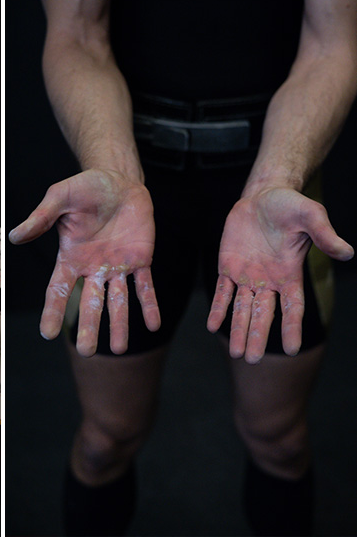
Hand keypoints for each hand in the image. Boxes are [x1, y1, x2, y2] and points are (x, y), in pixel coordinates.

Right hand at [8, 169, 160, 355]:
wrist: (118, 180)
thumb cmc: (86, 187)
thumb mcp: (59, 197)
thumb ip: (39, 218)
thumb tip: (15, 236)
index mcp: (70, 257)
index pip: (58, 290)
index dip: (53, 311)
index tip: (48, 332)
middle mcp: (93, 268)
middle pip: (90, 303)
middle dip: (89, 327)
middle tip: (87, 351)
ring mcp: (117, 267)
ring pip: (118, 302)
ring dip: (120, 325)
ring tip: (120, 349)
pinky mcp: (140, 260)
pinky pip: (145, 287)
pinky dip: (149, 305)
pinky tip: (154, 324)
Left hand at [207, 188, 352, 362]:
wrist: (263, 196)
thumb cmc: (291, 206)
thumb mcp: (311, 216)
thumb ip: (326, 235)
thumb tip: (348, 253)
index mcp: (290, 275)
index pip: (292, 308)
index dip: (291, 327)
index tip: (292, 348)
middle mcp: (268, 281)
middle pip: (263, 315)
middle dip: (257, 336)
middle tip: (251, 360)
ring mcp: (247, 275)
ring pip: (241, 309)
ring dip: (238, 330)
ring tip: (236, 353)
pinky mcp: (228, 266)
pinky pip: (222, 292)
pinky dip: (218, 309)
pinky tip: (212, 326)